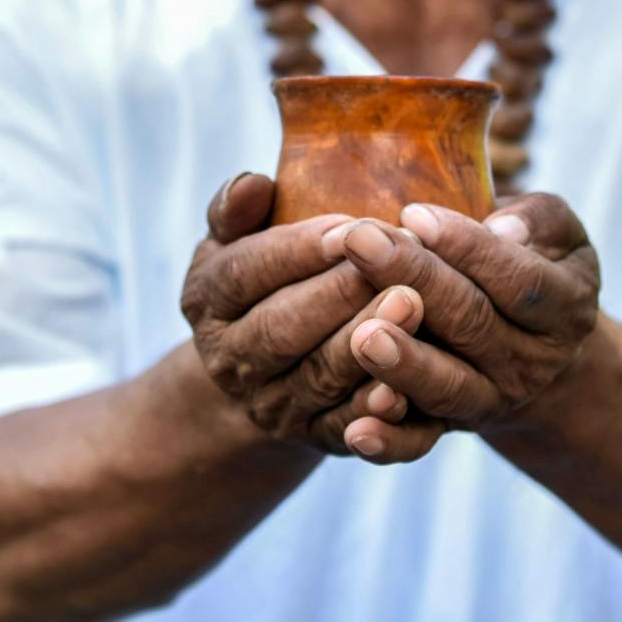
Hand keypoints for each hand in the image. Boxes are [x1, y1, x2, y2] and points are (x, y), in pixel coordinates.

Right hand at [180, 172, 445, 461]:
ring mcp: (272, 404)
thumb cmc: (263, 280)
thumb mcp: (234, 241)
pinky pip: (345, 429)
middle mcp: (232, 359)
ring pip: (319, 377)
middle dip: (338, 295)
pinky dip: (374, 412)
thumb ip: (236, 210)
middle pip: (282, 328)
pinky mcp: (314, 438)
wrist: (262, 373)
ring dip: (366, 342)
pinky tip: (406, 387)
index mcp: (208, 301)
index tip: (349, 227)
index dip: (297, 250)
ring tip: (413, 305)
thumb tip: (253, 183)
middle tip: (394, 264)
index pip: (247, 272)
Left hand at [331, 192, 601, 435]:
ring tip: (362, 335)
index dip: (467, 247)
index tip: (414, 214)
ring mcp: (490, 401)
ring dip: (403, 363)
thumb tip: (504, 229)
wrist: (531, 344)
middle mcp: (533, 363)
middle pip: (472, 323)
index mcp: (564, 309)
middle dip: (412, 278)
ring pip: (446, 386)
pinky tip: (356, 430)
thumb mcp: (555, 232)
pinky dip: (389, 441)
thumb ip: (539, 221)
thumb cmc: (531, 261)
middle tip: (359, 240)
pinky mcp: (449, 428)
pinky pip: (418, 442)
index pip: (517, 279)